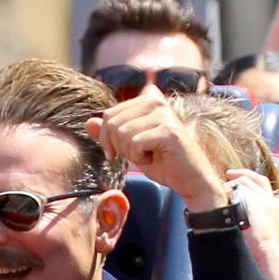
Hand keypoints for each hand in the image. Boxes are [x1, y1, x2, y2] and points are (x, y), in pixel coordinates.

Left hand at [87, 85, 226, 211]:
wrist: (190, 180)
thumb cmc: (162, 162)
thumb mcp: (131, 147)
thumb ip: (111, 133)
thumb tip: (88, 122)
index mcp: (147, 99)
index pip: (110, 113)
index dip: (107, 138)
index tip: (117, 153)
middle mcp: (155, 100)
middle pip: (113, 122)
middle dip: (118, 146)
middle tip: (137, 155)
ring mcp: (163, 114)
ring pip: (123, 133)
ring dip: (131, 153)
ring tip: (148, 155)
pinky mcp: (168, 130)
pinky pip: (135, 143)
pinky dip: (139, 157)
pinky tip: (155, 157)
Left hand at [225, 169, 278, 263]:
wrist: (268, 255)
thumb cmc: (263, 249)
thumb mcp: (262, 229)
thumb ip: (252, 217)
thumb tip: (238, 215)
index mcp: (273, 205)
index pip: (261, 182)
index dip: (248, 176)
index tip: (235, 177)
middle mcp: (270, 200)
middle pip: (252, 180)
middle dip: (238, 175)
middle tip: (226, 175)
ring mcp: (263, 202)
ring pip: (244, 183)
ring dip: (231, 185)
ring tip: (220, 189)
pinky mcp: (255, 206)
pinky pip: (240, 191)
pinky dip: (230, 191)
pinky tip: (222, 196)